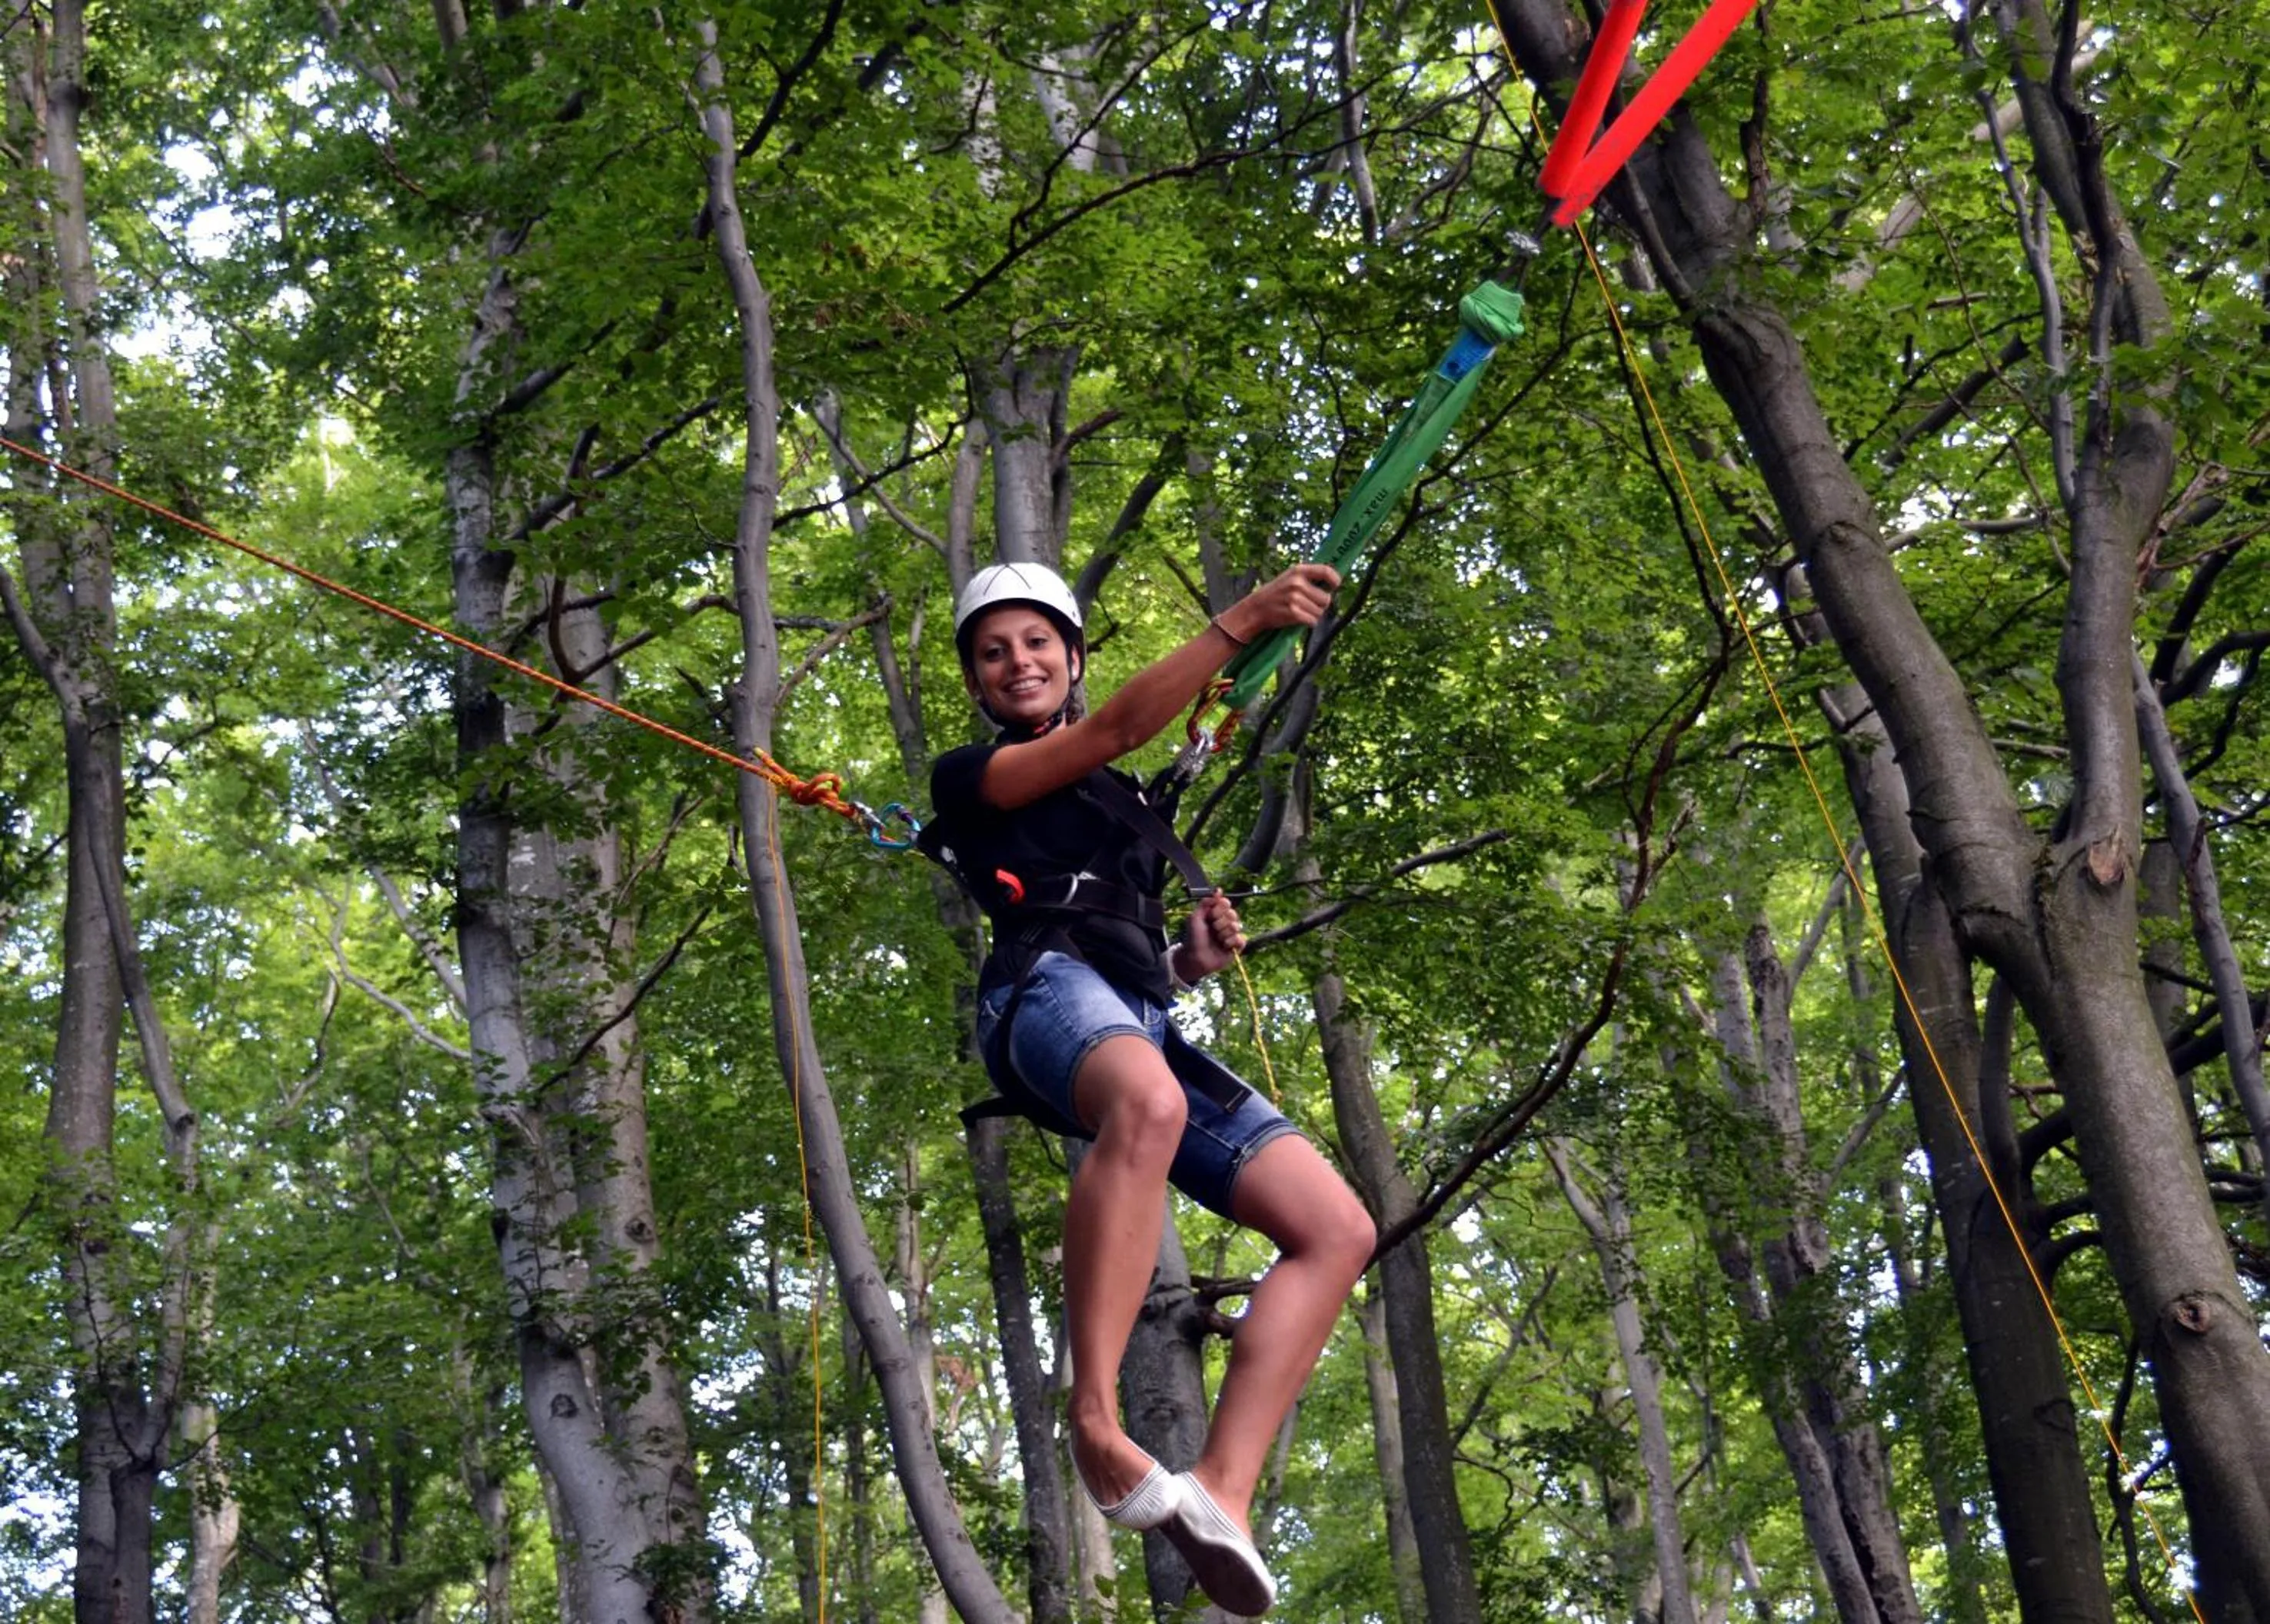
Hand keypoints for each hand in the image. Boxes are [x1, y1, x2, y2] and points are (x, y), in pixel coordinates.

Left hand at [1176, 893, 1247, 982]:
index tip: (1211, 916)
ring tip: (1217, 939)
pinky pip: (1242, 939)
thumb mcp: (1195, 917)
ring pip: (1237, 926)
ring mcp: (1231, 934)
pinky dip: (1232, 942)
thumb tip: (1218, 889)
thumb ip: (1205, 902)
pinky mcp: (1236, 946)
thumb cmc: (1193, 938)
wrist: (1195, 958)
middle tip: (1213, 929)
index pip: (1226, 903)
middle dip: (1221, 923)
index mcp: (1216, 914)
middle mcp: (1225, 922)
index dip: (1219, 909)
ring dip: (1224, 933)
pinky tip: (1224, 946)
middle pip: (1233, 914)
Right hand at [1217, 564, 1338, 642]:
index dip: (1335, 579)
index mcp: (1298, 571)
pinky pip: (1313, 621)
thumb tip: (1333, 581)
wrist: (1254, 610)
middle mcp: (1297, 583)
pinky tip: (1298, 619)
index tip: (1335, 585)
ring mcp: (1295, 598)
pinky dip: (1308, 623)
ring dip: (1313, 615)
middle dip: (1320, 604)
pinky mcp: (1293, 613)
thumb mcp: (1289, 578)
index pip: (1326, 571)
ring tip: (1300, 611)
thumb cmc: (1275, 594)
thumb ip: (1307, 578)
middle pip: (1326, 598)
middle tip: (1307, 605)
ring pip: (1320, 612)